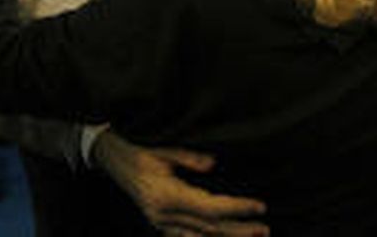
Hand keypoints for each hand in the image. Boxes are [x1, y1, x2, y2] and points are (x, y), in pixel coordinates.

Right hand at [93, 130, 267, 235]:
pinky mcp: (159, 224)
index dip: (236, 209)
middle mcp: (164, 215)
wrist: (112, 159)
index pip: (210, 208)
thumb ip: (188, 158)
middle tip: (264, 228)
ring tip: (251, 236)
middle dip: (238, 229)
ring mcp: (160, 223)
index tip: (258, 206)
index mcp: (167, 196)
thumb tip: (212, 164)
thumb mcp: (164, 149)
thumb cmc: (140, 150)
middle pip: (209, 228)